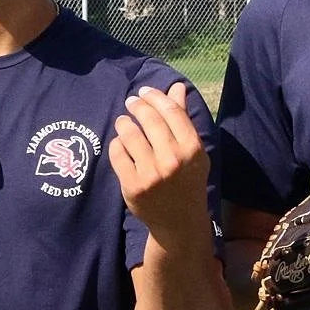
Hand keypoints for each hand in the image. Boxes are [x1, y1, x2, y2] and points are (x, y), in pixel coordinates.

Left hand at [110, 83, 210, 246]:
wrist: (179, 221)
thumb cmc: (187, 180)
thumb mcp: (192, 151)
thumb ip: (183, 118)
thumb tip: (176, 87)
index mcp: (192, 149)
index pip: (171, 112)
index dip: (155, 96)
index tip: (144, 92)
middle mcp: (172, 160)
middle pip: (149, 119)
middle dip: (137, 106)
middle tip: (131, 103)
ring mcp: (151, 174)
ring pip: (129, 134)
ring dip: (124, 123)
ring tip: (124, 122)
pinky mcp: (132, 185)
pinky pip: (117, 153)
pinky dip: (117, 143)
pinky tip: (120, 143)